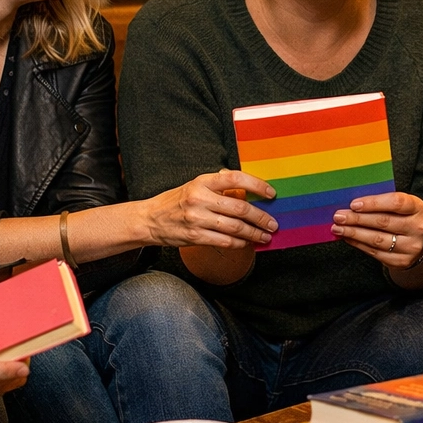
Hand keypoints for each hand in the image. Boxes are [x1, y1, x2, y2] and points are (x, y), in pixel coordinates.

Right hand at [138, 169, 278, 248]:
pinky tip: (247, 243)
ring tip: (265, 236)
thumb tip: (246, 189)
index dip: (257, 185)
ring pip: (235, 227)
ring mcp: (197, 218)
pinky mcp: (195, 237)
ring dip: (254, 233)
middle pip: (240, 207)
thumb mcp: (195, 186)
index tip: (271, 194)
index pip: (235, 178)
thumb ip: (218, 186)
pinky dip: (240, 243)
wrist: (149, 220)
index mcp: (202, 182)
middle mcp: (199, 198)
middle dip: (261, 217)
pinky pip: (224, 241)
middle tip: (273, 224)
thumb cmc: (176, 202)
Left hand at [333, 192, 422, 268]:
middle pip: (383, 222)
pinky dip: (358, 244)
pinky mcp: (401, 261)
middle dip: (357, 219)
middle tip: (339, 216)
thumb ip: (380, 202)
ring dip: (354, 233)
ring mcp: (410, 246)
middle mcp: (417, 227)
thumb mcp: (399, 206)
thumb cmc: (402, 218)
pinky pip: (375, 252)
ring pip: (377, 239)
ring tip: (338, 228)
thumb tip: (351, 204)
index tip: (353, 204)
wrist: (417, 242)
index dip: (373, 203)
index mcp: (417, 207)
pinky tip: (348, 238)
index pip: (396, 202)